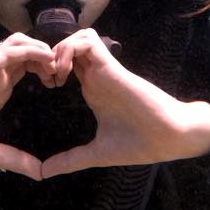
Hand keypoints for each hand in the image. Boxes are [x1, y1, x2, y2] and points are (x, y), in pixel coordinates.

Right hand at [0, 33, 69, 180]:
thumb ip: (15, 159)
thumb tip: (40, 174)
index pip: (30, 69)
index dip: (49, 71)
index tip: (64, 86)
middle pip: (30, 52)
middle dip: (51, 57)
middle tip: (66, 74)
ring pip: (22, 44)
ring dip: (43, 50)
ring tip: (57, 67)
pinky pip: (10, 50)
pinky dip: (31, 50)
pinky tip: (46, 61)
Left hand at [41, 29, 209, 177]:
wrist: (169, 138)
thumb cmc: (138, 144)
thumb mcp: (96, 153)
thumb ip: (70, 160)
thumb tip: (44, 173)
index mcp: (91, 89)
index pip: (66, 63)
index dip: (48, 69)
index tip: (41, 89)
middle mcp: (96, 76)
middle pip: (69, 44)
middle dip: (50, 56)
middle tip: (42, 78)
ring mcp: (104, 69)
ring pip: (78, 37)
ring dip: (60, 50)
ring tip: (54, 75)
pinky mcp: (111, 66)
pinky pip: (88, 42)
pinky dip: (70, 50)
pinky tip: (65, 75)